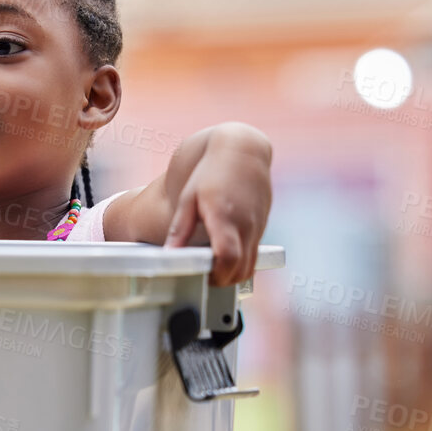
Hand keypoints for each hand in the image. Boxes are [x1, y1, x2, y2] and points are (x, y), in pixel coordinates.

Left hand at [165, 124, 272, 285]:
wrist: (242, 150)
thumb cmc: (210, 172)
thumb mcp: (188, 198)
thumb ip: (179, 229)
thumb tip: (169, 255)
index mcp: (224, 216)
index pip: (228, 258)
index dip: (216, 274)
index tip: (202, 275)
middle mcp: (245, 224)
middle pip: (240, 270)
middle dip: (222, 280)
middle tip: (204, 275)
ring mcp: (257, 226)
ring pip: (250, 265)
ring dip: (233, 274)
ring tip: (213, 267)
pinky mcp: (262, 226)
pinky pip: (254, 254)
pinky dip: (241, 262)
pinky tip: (225, 255)